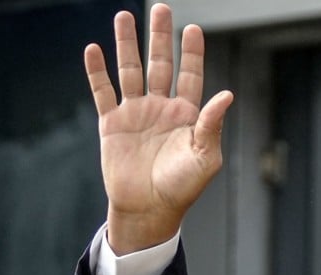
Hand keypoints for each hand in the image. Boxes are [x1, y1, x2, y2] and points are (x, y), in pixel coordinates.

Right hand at [84, 3, 233, 253]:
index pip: (190, 75)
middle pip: (160, 65)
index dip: (191, 53)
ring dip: (127, 45)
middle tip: (161, 8)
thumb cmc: (182, 187)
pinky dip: (97, 72)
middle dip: (160, 37)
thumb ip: (212, 124)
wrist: (149, 209)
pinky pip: (103, 92)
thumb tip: (226, 94)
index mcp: (187, 115)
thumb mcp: (205, 157)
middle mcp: (161, 109)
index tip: (193, 29)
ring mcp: (135, 114)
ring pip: (130, 71)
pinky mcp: (111, 124)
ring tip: (124, 17)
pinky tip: (94, 49)